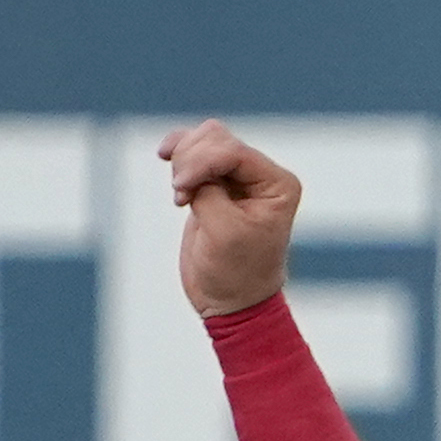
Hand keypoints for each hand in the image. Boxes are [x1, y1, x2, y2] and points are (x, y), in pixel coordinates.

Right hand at [158, 119, 298, 316]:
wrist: (230, 302)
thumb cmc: (236, 272)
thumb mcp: (223, 231)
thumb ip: (208, 190)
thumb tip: (189, 163)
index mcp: (277, 184)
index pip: (234, 151)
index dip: (202, 162)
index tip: (181, 189)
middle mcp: (261, 175)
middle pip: (217, 139)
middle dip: (191, 160)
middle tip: (181, 196)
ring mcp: (237, 178)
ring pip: (204, 140)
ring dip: (183, 160)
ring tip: (180, 196)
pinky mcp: (214, 184)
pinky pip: (194, 153)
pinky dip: (178, 153)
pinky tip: (163, 154)